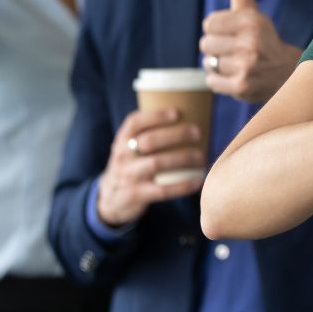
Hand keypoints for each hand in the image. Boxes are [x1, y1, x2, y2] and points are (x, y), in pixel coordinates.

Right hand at [95, 107, 206, 226]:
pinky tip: (198, 180)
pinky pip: (162, 190)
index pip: (134, 122)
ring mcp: (128, 176)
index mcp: (122, 140)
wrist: (111, 198)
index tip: (177, 113)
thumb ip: (150, 134)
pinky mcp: (136, 194)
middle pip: (149, 141)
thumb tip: (195, 114)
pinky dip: (182, 185)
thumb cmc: (134, 164)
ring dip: (182, 158)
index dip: (155, 116)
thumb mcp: (131, 148)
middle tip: (197, 132)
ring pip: (156, 163)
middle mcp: (122, 155)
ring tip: (201, 156)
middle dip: (176, 134)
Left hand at [200, 0, 301, 103]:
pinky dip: (219, 81)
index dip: (217, 29)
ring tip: (237, 64)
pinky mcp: (241, 86)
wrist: (287, 73)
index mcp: (250, 21)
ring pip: (208, 63)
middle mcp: (249, 43)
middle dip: (216, 48)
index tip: (232, 34)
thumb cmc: (263, 39)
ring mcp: (246, 66)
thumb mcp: (253, 13)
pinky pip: (212, 81)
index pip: (209, 23)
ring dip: (218, 65)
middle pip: (205, 44)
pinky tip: (235, 76)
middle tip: (235, 51)